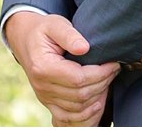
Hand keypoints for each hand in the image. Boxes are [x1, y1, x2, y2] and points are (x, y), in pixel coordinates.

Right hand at [7, 11, 118, 126]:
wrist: (26, 39)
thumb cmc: (44, 30)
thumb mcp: (55, 24)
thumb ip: (69, 35)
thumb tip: (85, 48)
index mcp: (43, 67)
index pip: (78, 79)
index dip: (101, 73)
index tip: (114, 63)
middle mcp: (42, 87)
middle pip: (80, 96)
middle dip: (103, 83)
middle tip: (115, 69)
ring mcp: (44, 97)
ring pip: (77, 109)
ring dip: (98, 97)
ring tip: (108, 80)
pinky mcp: (48, 102)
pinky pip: (68, 117)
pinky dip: (86, 113)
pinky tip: (99, 100)